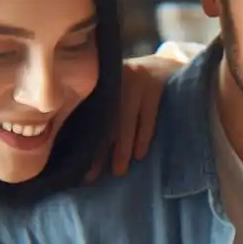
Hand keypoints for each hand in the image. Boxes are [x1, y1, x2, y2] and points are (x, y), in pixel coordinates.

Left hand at [86, 54, 185, 181]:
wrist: (165, 66)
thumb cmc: (134, 88)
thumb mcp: (114, 94)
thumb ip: (99, 112)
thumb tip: (80, 148)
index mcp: (97, 81)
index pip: (86, 116)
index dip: (82, 142)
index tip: (77, 167)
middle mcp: (112, 78)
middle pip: (103, 120)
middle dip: (98, 151)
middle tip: (91, 177)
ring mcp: (134, 79)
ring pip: (124, 121)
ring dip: (121, 149)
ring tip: (118, 171)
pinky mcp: (154, 85)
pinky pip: (147, 117)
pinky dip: (143, 137)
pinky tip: (139, 155)